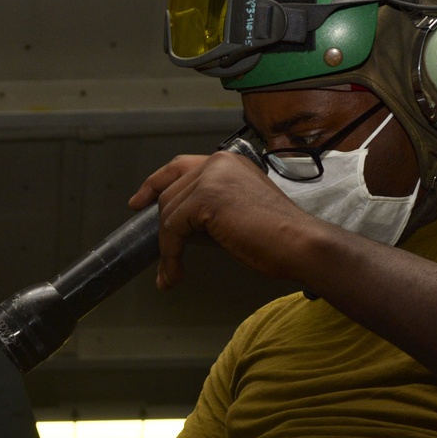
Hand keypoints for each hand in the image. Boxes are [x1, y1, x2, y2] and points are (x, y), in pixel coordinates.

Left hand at [128, 150, 318, 288]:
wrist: (299, 244)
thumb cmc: (276, 236)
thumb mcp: (235, 211)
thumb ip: (207, 208)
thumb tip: (176, 224)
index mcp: (227, 162)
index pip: (179, 167)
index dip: (154, 184)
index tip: (137, 202)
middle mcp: (218, 163)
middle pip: (169, 196)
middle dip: (163, 231)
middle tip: (166, 262)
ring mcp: (211, 178)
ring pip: (168, 215)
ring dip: (167, 250)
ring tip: (173, 274)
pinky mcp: (205, 198)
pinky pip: (172, 229)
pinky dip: (170, 255)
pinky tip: (175, 274)